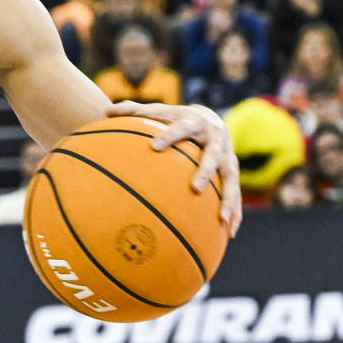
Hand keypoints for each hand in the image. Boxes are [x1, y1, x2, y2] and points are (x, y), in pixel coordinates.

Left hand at [105, 100, 243, 232]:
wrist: (209, 118)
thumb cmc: (175, 118)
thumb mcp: (158, 111)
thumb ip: (134, 110)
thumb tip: (106, 110)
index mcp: (195, 122)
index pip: (182, 128)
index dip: (169, 136)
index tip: (154, 146)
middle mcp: (216, 140)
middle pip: (213, 156)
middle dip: (205, 171)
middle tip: (195, 188)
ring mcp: (228, 156)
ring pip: (230, 179)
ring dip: (228, 199)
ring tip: (221, 220)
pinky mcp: (232, 171)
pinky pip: (235, 193)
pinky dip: (234, 212)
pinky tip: (230, 232)